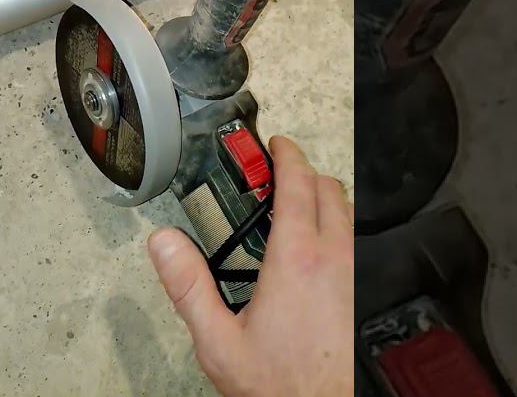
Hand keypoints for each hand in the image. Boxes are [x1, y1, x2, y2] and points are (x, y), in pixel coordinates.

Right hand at [147, 136, 352, 396]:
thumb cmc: (272, 383)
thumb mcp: (216, 339)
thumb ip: (188, 287)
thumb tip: (163, 241)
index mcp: (297, 260)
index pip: (299, 185)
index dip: (287, 155)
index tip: (273, 144)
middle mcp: (331, 260)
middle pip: (329, 189)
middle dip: (302, 171)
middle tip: (271, 172)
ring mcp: (348, 276)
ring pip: (344, 213)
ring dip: (319, 196)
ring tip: (284, 203)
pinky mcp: (353, 293)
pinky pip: (347, 239)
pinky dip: (329, 223)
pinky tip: (301, 244)